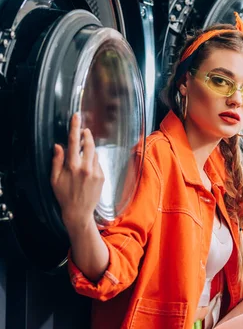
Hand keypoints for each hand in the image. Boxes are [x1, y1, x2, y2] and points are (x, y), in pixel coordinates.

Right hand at [50, 113, 104, 231]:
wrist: (79, 212)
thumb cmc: (64, 195)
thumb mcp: (54, 179)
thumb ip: (57, 161)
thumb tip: (58, 145)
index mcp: (72, 167)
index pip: (74, 142)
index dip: (75, 127)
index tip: (77, 116)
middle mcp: (86, 168)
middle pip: (89, 144)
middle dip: (87, 135)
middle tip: (85, 130)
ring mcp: (96, 172)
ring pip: (94, 153)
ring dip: (90, 149)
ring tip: (83, 153)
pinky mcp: (102, 177)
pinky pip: (98, 163)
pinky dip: (93, 161)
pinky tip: (87, 169)